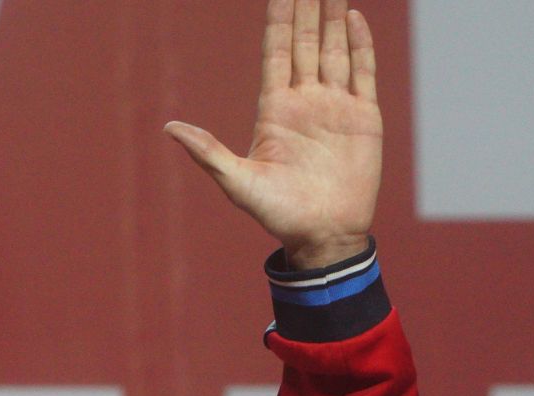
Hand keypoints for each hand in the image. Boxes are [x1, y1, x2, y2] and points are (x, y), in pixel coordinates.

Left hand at [164, 0, 380, 268]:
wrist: (323, 235)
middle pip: (305, 42)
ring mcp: (335, 106)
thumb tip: (169, 128)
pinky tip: (353, 17)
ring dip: (332, 18)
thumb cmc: (278, 214)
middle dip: (306, 8)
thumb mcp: (238, 183)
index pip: (276, 52)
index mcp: (275, 110)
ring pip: (334, 50)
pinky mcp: (363, 117)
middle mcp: (305, 101)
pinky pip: (362, 72)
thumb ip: (208, 152)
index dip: (278, 19)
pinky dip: (359, 44)